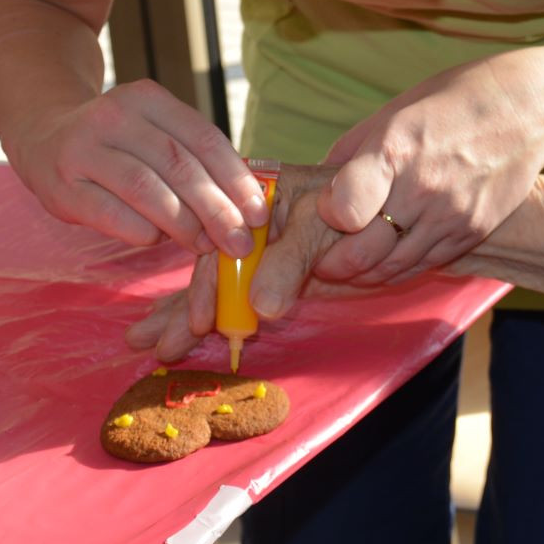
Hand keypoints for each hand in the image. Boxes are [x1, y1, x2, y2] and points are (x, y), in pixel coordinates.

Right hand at [3, 79, 267, 255]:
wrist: (42, 135)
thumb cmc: (118, 143)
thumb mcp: (154, 132)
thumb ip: (195, 158)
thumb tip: (247, 206)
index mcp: (147, 97)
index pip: (203, 139)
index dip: (236, 180)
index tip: (258, 214)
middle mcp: (113, 116)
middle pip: (179, 165)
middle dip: (217, 209)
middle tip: (239, 242)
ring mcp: (82, 149)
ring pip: (147, 189)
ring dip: (184, 224)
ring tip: (205, 246)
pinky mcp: (61, 185)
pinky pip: (112, 214)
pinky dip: (142, 231)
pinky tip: (158, 240)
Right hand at [125, 165, 368, 360]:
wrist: (392, 219)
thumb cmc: (360, 210)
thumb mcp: (325, 227)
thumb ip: (291, 261)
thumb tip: (260, 306)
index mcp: (254, 196)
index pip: (219, 242)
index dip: (207, 284)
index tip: (200, 319)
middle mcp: (246, 224)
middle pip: (207, 270)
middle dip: (181, 308)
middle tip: (154, 345)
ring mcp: (256, 253)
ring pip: (214, 288)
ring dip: (182, 318)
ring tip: (152, 348)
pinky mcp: (267, 278)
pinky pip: (232, 300)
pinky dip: (208, 318)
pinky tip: (174, 337)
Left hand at [314, 53, 543, 287]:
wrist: (527, 109)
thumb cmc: (455, 100)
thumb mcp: (396, 109)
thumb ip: (354, 150)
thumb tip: (320, 183)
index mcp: (395, 150)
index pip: (344, 209)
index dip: (327, 215)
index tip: (328, 209)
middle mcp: (423, 188)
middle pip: (362, 252)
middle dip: (333, 263)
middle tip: (322, 261)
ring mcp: (451, 215)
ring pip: (392, 268)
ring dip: (364, 273)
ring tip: (351, 266)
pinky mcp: (472, 232)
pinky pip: (426, 265)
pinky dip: (400, 269)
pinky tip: (387, 263)